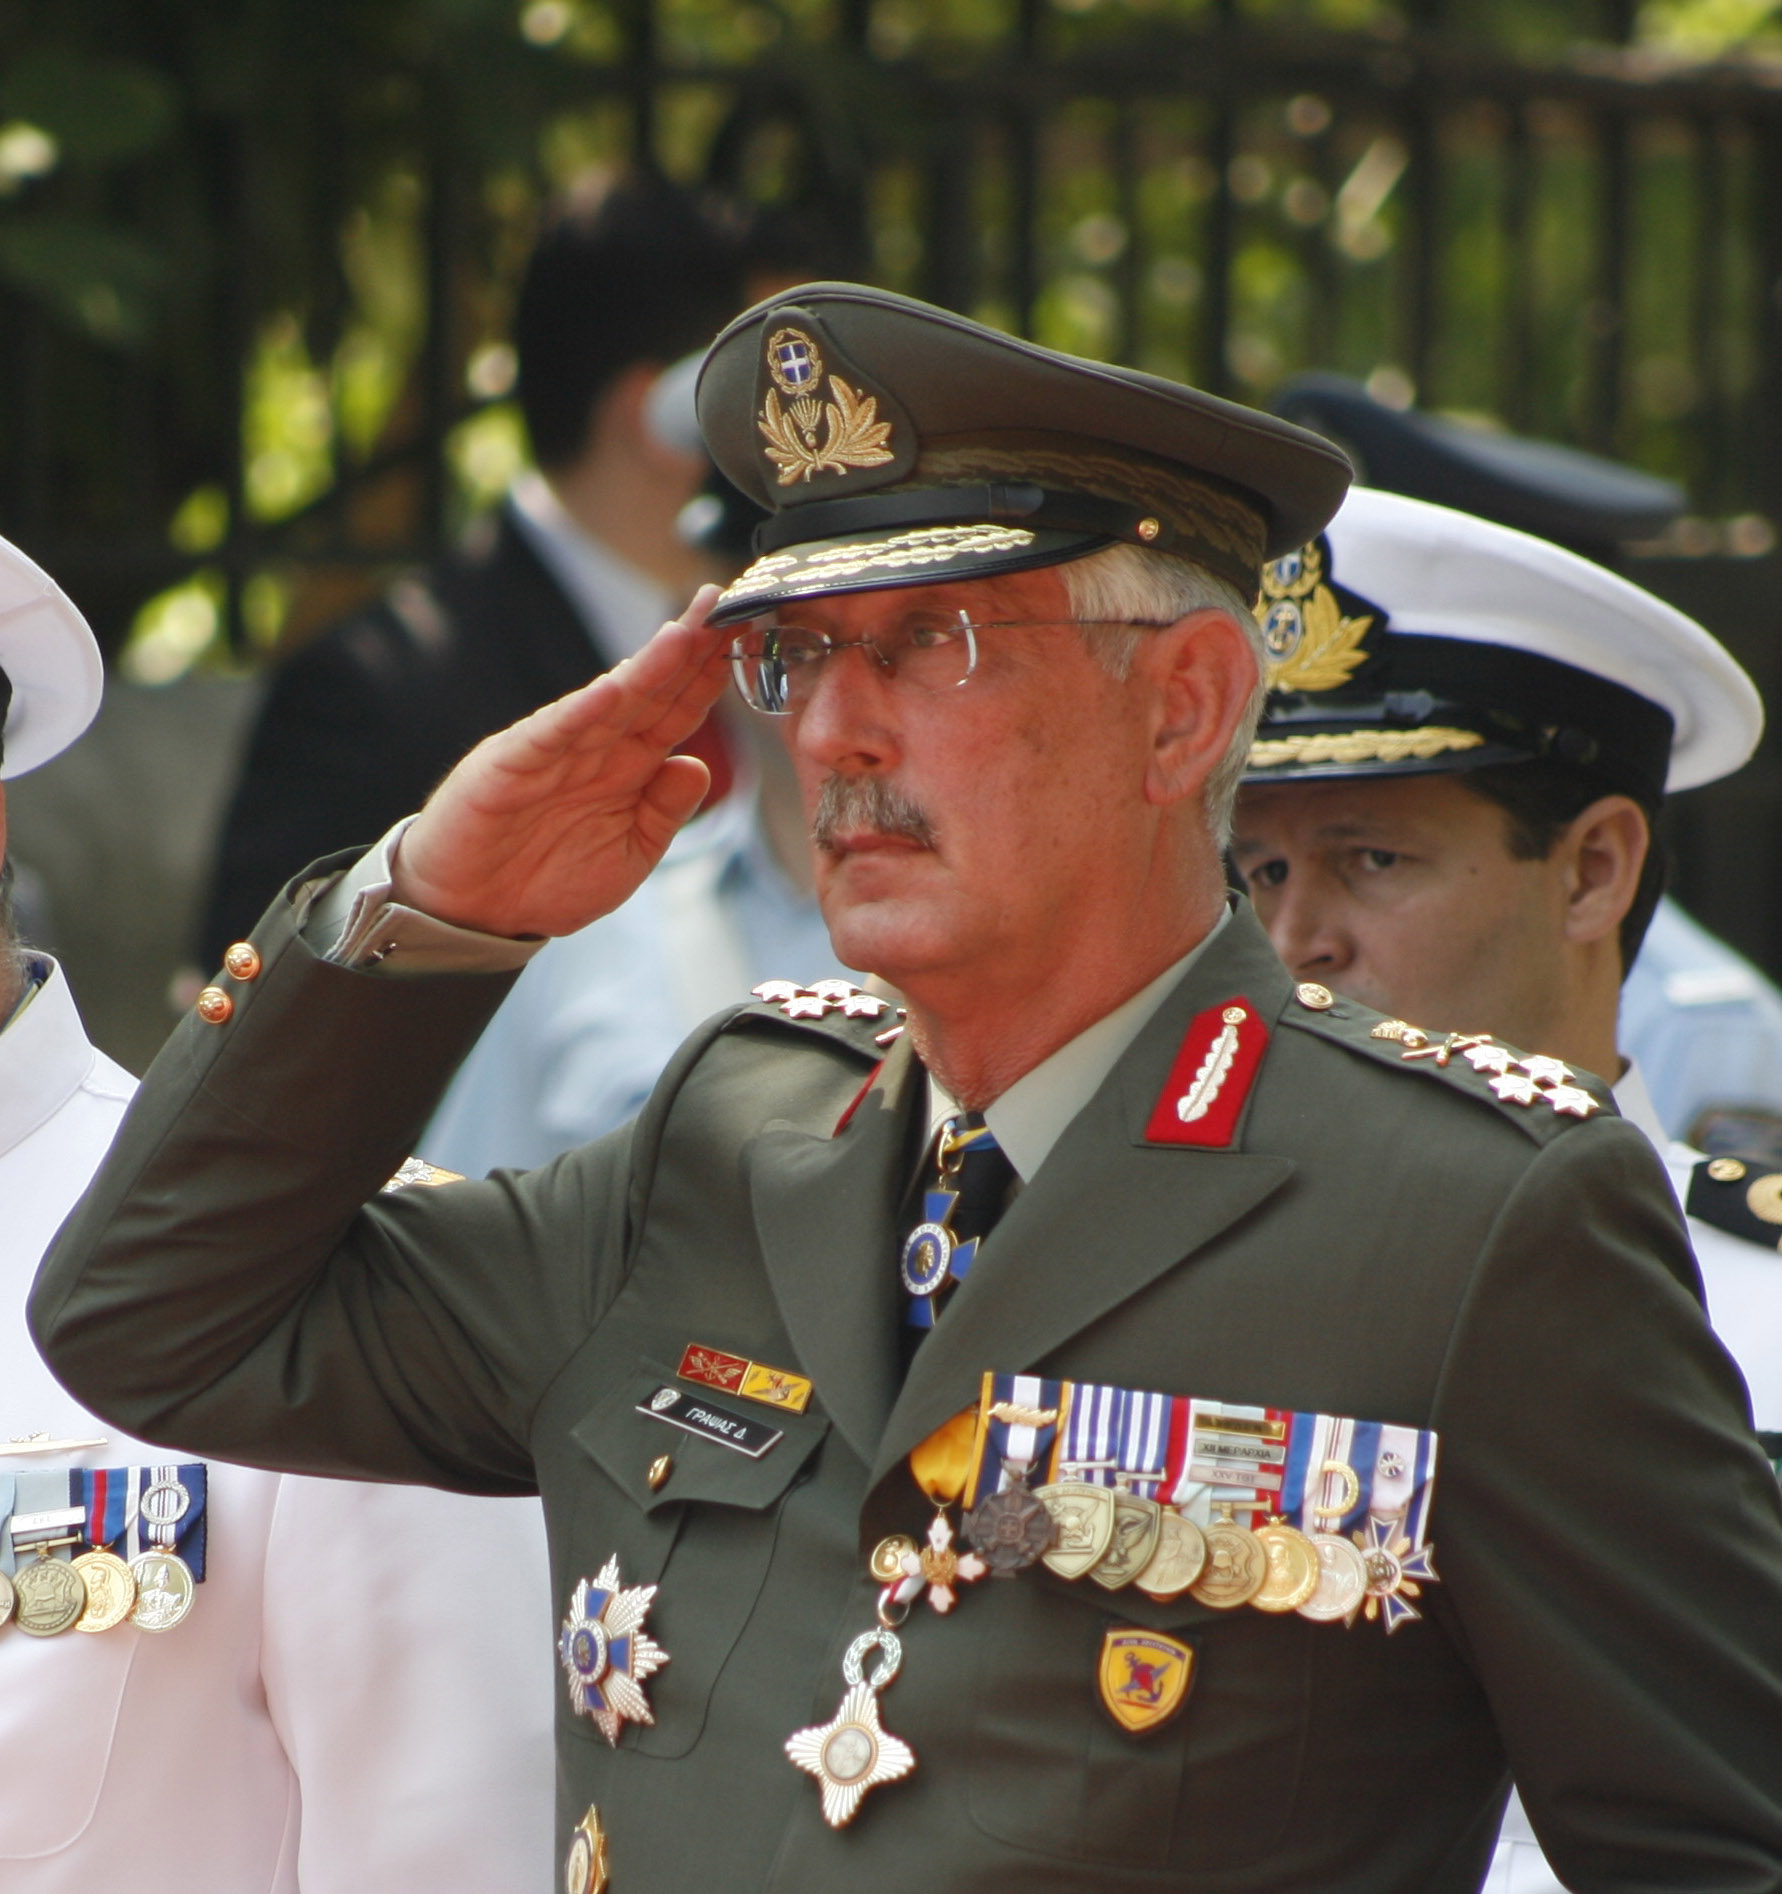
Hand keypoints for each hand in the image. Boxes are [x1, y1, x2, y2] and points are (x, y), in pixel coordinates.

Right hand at [393, 585, 732, 937]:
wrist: (472, 914)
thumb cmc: (547, 882)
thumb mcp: (627, 855)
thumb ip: (662, 813)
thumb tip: (695, 766)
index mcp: (629, 767)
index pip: (678, 710)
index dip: (709, 675)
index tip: (747, 637)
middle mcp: (597, 747)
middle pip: (652, 689)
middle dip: (689, 647)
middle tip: (723, 604)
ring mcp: (555, 749)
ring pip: (610, 699)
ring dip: (647, 666)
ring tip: (684, 632)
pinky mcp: (512, 761)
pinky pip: (554, 732)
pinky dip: (584, 710)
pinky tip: (614, 687)